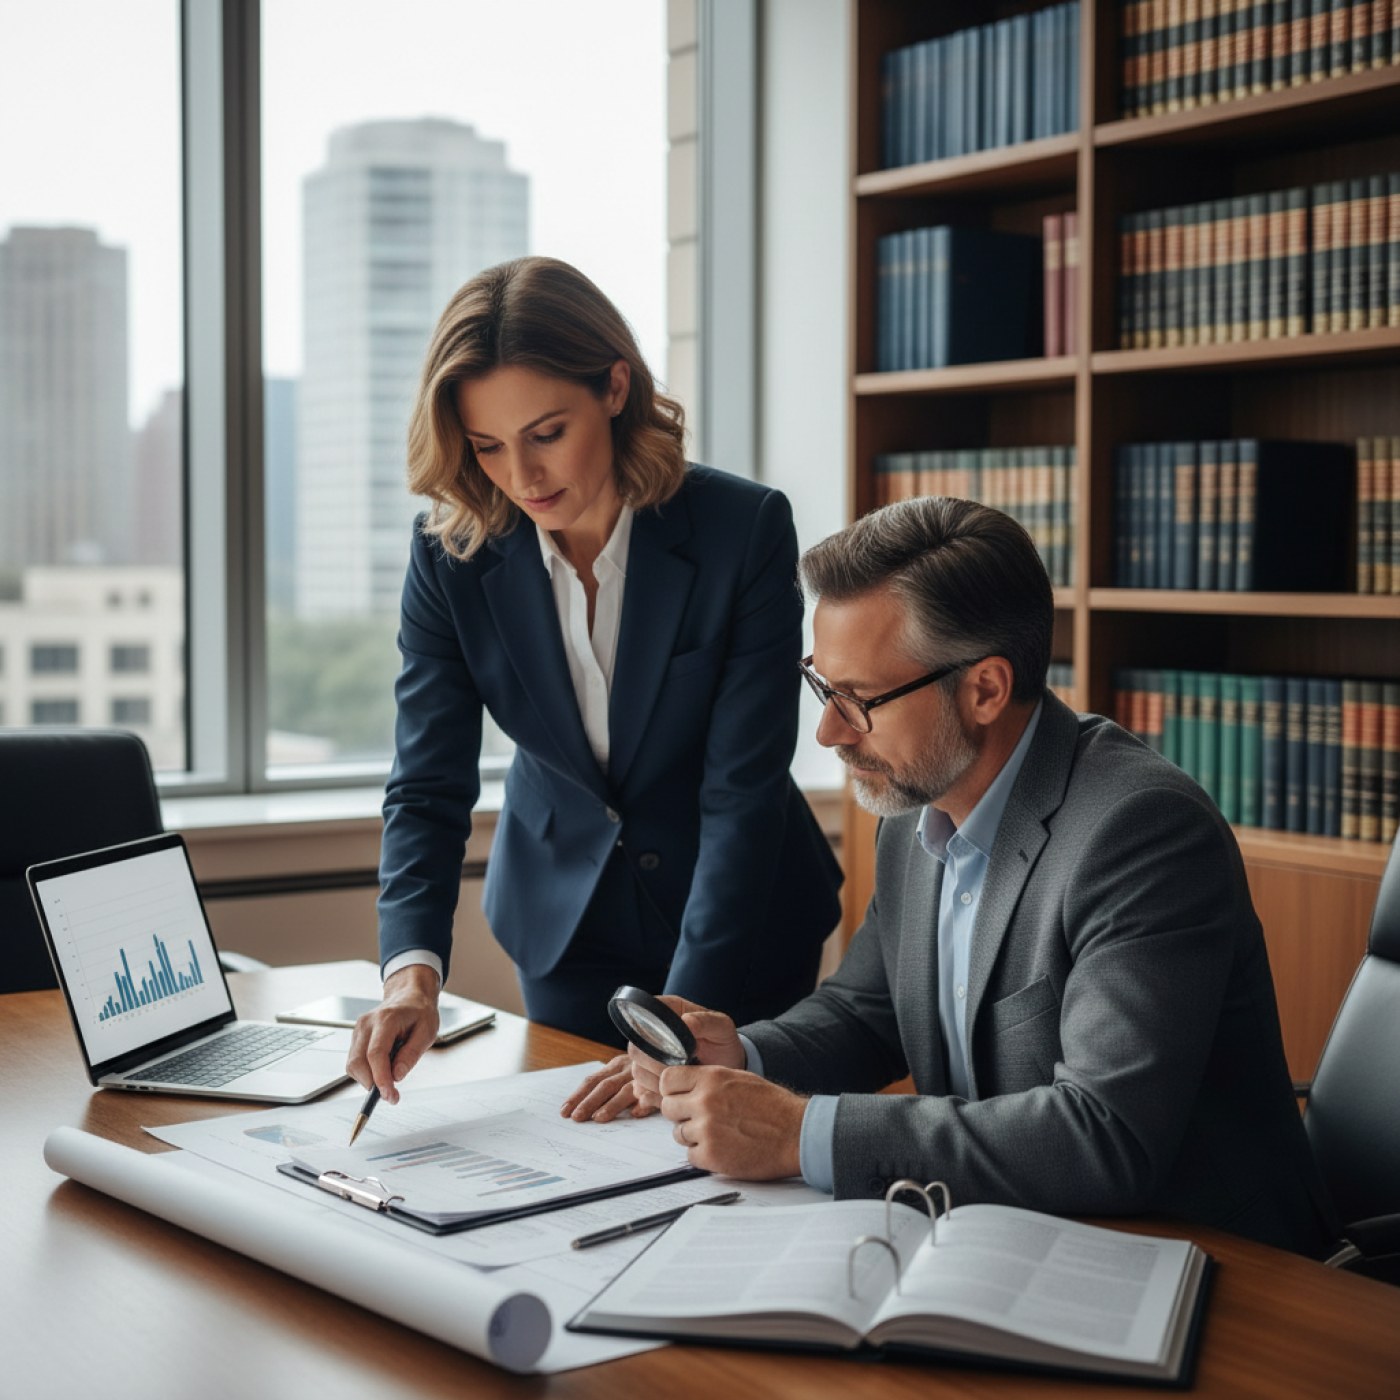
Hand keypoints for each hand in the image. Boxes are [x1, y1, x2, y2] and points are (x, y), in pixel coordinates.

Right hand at [345, 965, 440, 1103]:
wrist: (409, 996)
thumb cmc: (420, 1012)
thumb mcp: (427, 1032)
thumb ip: (411, 1054)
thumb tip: (397, 1077)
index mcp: (386, 1019)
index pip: (376, 1054)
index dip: (381, 1079)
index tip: (390, 1096)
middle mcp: (367, 1024)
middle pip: (358, 1062)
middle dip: (372, 1084)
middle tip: (392, 1095)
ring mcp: (358, 1030)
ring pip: (353, 1065)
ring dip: (368, 1079)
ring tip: (391, 1076)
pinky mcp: (356, 1037)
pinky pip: (355, 1062)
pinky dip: (366, 1073)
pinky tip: (383, 1068)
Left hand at [559, 1054, 651, 1121]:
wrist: (676, 1052)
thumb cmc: (645, 1070)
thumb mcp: (625, 1072)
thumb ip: (609, 1084)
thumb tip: (578, 1108)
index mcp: (616, 1066)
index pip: (592, 1081)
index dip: (578, 1096)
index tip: (565, 1112)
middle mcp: (628, 1069)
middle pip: (605, 1086)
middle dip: (589, 1103)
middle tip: (577, 1118)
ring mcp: (643, 1077)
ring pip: (625, 1091)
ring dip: (612, 1105)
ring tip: (599, 1118)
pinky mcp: (660, 1086)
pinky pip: (652, 1094)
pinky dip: (644, 1103)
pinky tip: (636, 1113)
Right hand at [626, 995, 746, 1112]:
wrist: (727, 1067)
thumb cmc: (724, 1042)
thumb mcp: (722, 1028)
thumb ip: (705, 1021)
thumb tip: (686, 1021)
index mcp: (668, 1012)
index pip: (643, 1015)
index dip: (651, 1031)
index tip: (672, 1046)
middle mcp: (653, 1034)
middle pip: (636, 1047)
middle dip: (655, 1063)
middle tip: (678, 1069)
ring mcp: (649, 1057)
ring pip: (637, 1071)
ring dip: (656, 1082)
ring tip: (681, 1083)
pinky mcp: (651, 1078)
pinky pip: (641, 1090)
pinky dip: (655, 1095)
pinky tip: (675, 1094)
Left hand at [657, 1065, 805, 1178]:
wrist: (796, 1134)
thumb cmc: (774, 1107)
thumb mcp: (740, 1078)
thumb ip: (709, 1080)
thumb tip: (686, 1086)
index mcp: (712, 1078)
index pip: (667, 1079)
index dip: (672, 1089)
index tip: (679, 1095)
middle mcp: (705, 1101)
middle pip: (668, 1107)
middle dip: (680, 1114)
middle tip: (699, 1117)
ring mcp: (706, 1130)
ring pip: (677, 1133)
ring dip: (693, 1135)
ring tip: (718, 1134)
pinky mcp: (711, 1156)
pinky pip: (690, 1156)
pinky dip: (703, 1155)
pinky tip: (722, 1148)